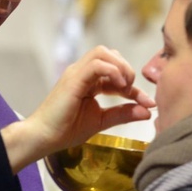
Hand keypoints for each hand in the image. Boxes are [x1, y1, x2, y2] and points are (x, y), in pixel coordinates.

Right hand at [2, 46, 154, 172]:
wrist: (44, 137)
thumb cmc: (66, 130)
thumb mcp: (101, 121)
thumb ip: (123, 114)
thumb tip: (147, 112)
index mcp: (89, 80)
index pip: (116, 71)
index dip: (134, 86)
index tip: (148, 103)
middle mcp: (82, 72)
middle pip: (110, 53)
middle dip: (127, 69)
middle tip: (132, 92)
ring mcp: (76, 73)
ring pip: (103, 52)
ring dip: (121, 67)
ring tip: (125, 87)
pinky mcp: (73, 79)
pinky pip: (96, 64)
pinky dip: (112, 71)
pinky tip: (119, 87)